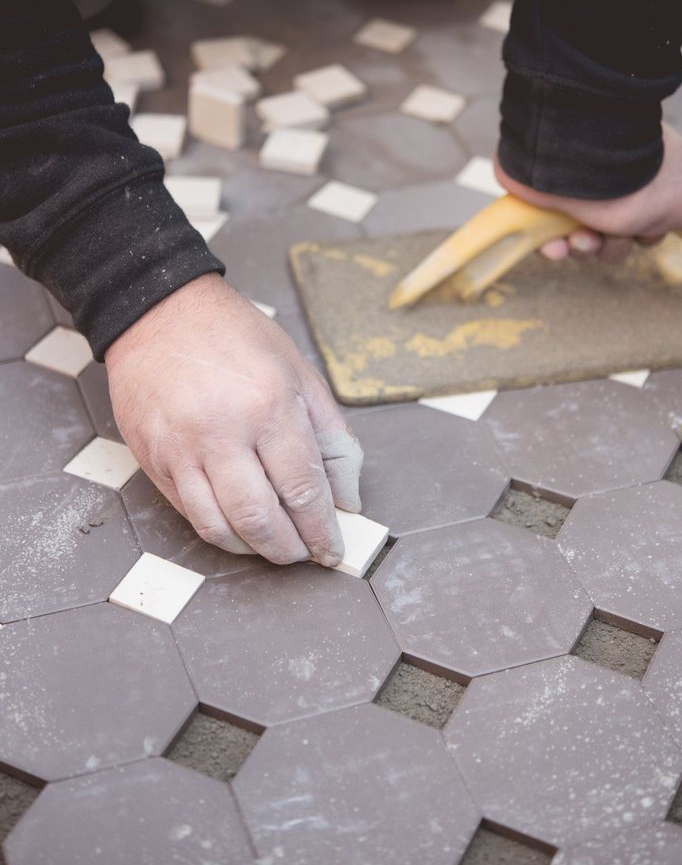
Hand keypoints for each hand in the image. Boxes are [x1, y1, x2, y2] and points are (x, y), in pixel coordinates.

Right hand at [105, 274, 362, 565]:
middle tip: (304, 552)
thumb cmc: (235, 337)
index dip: (322, 529)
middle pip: (261, 519)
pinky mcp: (152, 458)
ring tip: (273, 546)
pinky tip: (238, 528)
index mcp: (268, 405)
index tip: (332, 547)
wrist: (159, 312)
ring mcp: (180, 449)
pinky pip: (188, 513)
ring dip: (253, 550)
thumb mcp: (300, 373)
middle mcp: (221, 432)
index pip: (303, 489)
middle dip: (290, 549)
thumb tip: (347, 498)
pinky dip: (218, 531)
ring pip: (219, 528)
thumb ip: (332, 438)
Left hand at [494, 123, 681, 264]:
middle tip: (608, 232)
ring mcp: (573, 187)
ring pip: (581, 241)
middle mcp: (610, 181)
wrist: (575, 152)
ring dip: (583, 247)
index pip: (647, 227)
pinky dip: (550, 245)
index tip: (642, 233)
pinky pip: (543, 234)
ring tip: (577, 236)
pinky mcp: (539, 193)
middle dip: (612, 245)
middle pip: (615, 238)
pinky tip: (551, 245)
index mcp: (646, 178)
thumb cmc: (638, 176)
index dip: (646, 237)